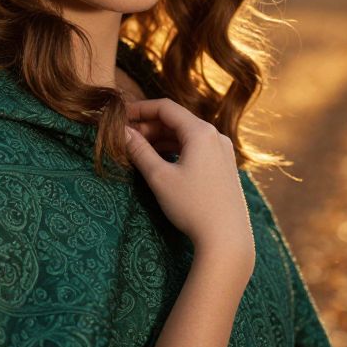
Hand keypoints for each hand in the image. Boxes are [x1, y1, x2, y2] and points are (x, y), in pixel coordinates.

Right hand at [123, 98, 254, 284]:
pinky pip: (196, 148)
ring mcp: (222, 151)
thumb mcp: (159, 177)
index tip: (120, 117)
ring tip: (139, 151)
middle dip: (149, 126)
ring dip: (161, 139)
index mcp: (201, 132)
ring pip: (186, 135)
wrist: (227, 238)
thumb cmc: (192, 206)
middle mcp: (215, 136)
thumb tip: (123, 133)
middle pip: (176, 120)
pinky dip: (176, 150)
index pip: (165, 108)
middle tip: (125, 138)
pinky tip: (160, 162)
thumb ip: (139, 151)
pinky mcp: (224, 166)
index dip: (139, 109)